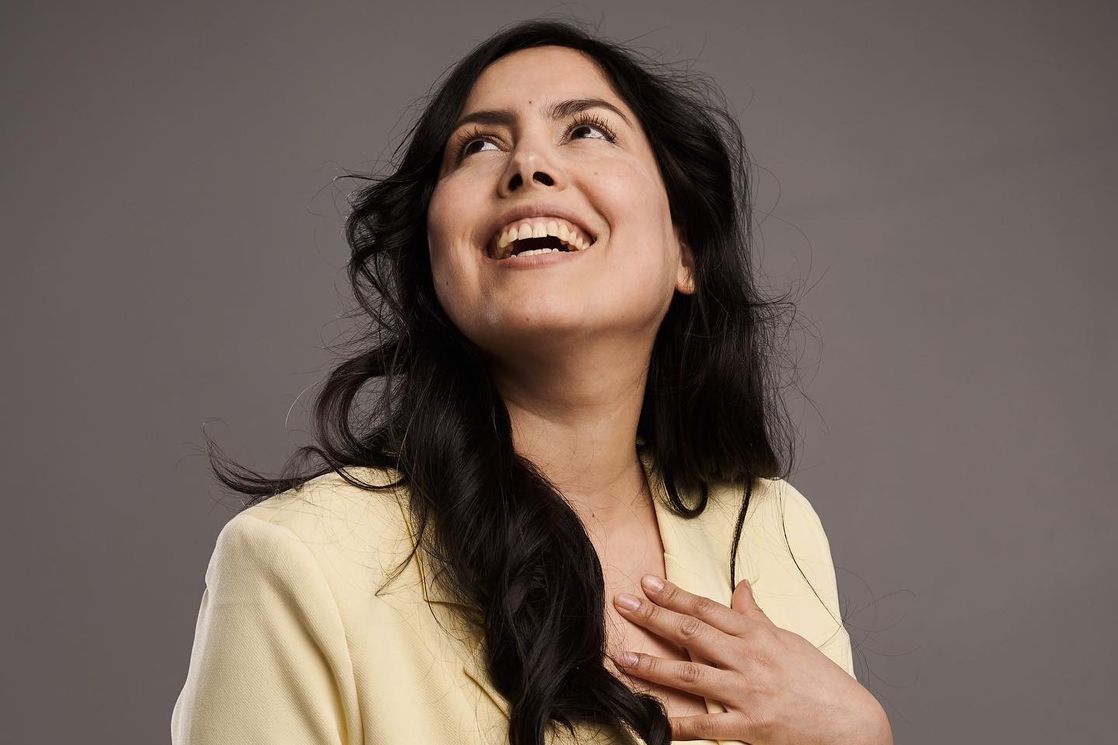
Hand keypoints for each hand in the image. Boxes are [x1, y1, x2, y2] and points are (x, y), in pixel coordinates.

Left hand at [610, 575, 891, 743]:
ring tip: (622, 657)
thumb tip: (741, 587)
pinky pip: (705, 724)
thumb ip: (757, 617)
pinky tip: (653, 719)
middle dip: (653, 616)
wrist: (854, 724)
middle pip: (692, 631)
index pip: (707, 608)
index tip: (646, 583)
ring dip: (652, 665)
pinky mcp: (750, 725)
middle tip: (622, 604)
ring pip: (690, 673)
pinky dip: (677, 723)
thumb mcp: (790, 641)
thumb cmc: (823, 683)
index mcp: (758, 635)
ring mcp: (748, 691)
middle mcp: (749, 658)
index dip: (674, 594)